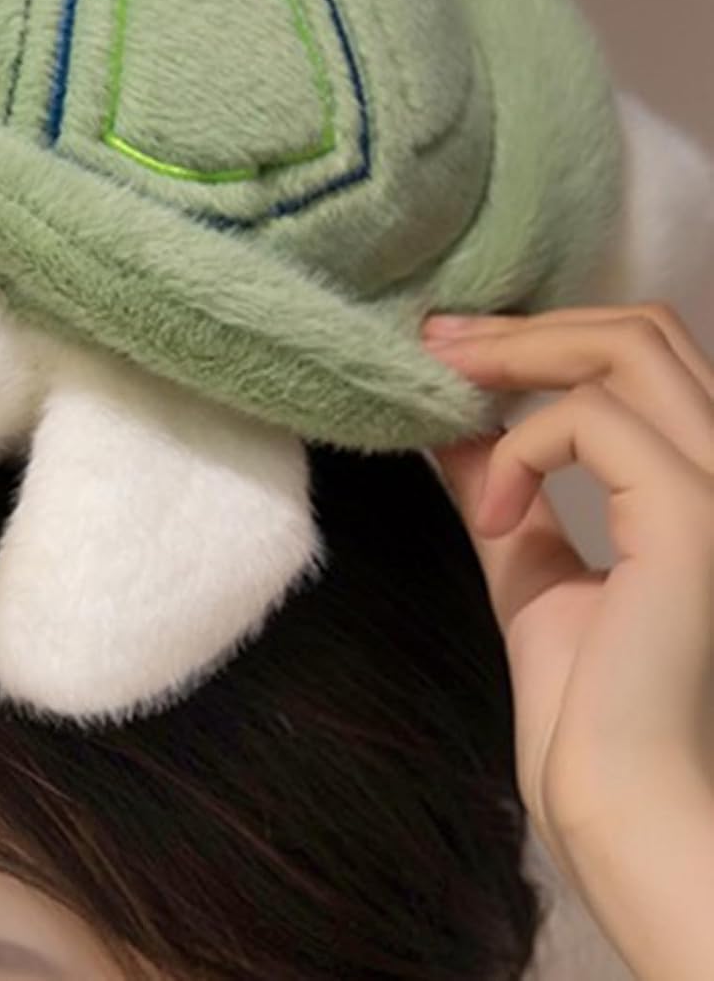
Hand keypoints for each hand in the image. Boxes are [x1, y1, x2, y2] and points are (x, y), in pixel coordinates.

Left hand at [424, 302, 713, 977]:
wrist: (616, 795)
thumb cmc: (584, 702)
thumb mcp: (527, 556)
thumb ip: (503, 481)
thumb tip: (450, 419)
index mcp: (699, 477)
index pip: (645, 356)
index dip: (548, 332)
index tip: (451, 341)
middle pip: (642, 331)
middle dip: (526, 325)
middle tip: (433, 339)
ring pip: (629, 348)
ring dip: (518, 353)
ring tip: (442, 384)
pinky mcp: (696, 520)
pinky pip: (593, 422)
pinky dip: (520, 447)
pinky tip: (491, 511)